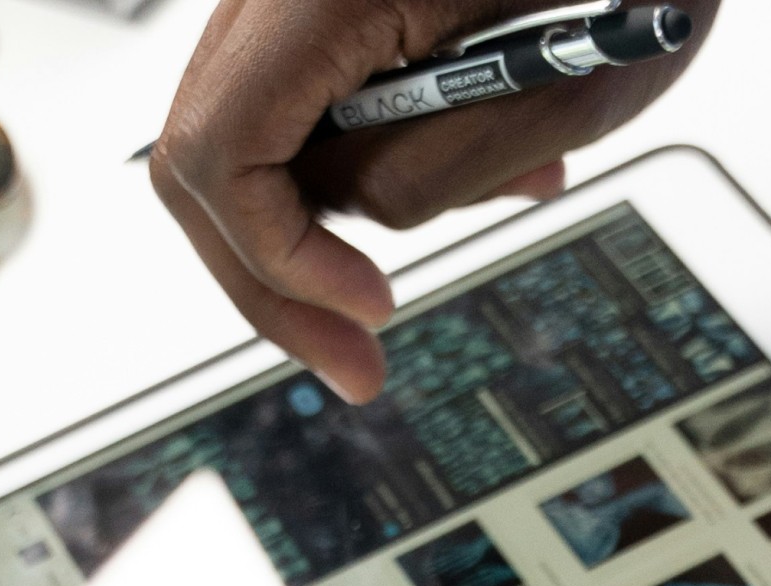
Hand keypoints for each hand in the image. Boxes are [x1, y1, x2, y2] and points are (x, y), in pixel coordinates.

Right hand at [149, 0, 718, 404]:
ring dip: (353, 216)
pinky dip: (382, 164)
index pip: (222, 147)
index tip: (367, 311)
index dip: (279, 257)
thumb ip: (441, 170)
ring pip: (253, 142)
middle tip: (356, 364)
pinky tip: (498, 156)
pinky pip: (310, 110)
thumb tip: (365, 226)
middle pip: (203, 156)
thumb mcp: (566, 88)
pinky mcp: (326, 10)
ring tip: (518, 181)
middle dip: (278, 278)